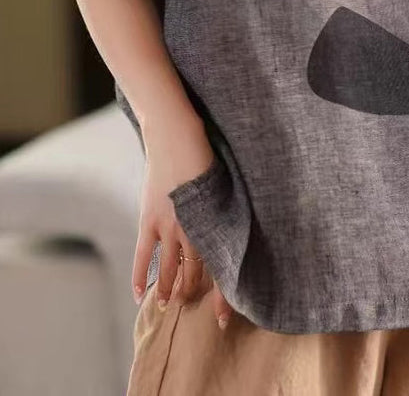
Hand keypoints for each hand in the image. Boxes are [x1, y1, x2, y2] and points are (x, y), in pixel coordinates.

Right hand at [131, 118, 234, 329]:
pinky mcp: (150, 218)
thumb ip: (219, 209)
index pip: (220, 266)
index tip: (225, 316)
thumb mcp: (220, 183)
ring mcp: (170, 225)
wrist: (175, 134)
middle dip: (196, 294)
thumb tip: (222, 226)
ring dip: (171, 290)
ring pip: (171, 269)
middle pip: (196, 271)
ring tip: (171, 305)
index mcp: (215, 220)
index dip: (223, 295)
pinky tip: (141, 295)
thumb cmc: (204, 152)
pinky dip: (141, 276)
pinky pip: (144, 255)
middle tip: (195, 309)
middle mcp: (195, 227)